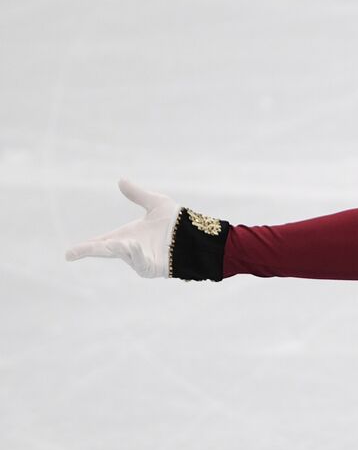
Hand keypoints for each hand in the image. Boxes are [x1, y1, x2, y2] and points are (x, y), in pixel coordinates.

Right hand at [65, 179, 179, 277]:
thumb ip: (138, 195)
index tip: (69, 254)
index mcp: (126, 237)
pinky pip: (140, 262)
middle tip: (71, 253)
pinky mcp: (151, 268)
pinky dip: (134, 254)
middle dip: (88, 251)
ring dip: (118, 248)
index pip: (101, 242)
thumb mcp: (156, 204)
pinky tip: (131, 244)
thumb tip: (121, 180)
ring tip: (114, 242)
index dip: (85, 247)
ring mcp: (140, 261)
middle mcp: (130, 250)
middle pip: (104, 251)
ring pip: (123, 255)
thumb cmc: (177, 222)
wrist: (197, 235)